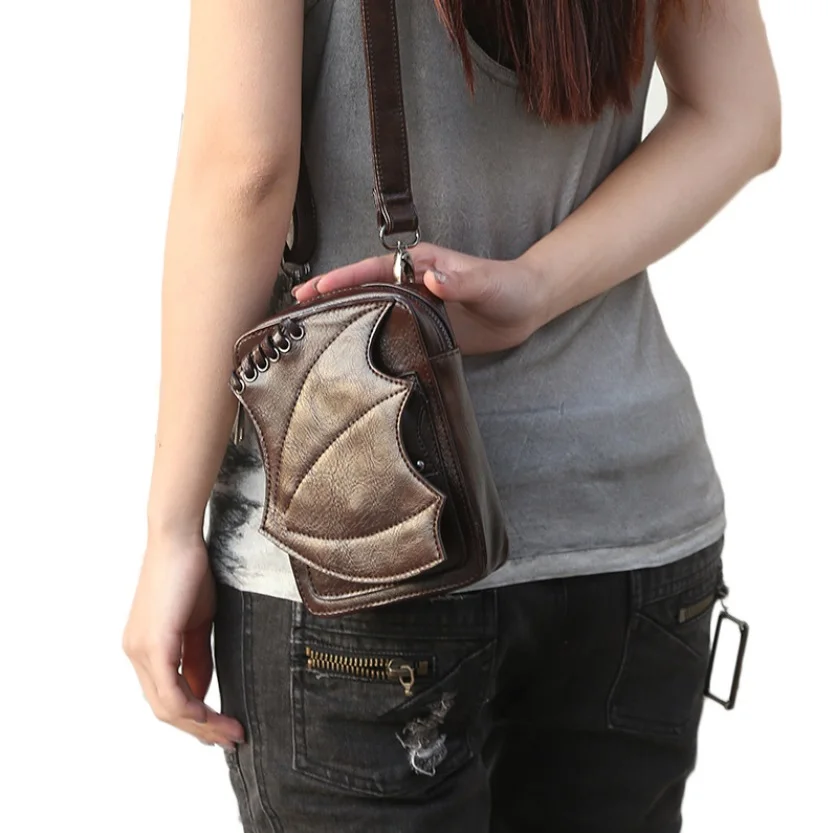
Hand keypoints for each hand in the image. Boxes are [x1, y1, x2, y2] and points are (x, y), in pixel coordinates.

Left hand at [123, 533, 243, 749]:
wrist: (178, 539)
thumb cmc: (190, 572)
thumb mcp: (198, 623)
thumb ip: (197, 657)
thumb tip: (202, 691)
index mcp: (144, 648)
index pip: (166, 696)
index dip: (194, 718)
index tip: (223, 727)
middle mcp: (135, 653)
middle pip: (164, 709)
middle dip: (199, 729)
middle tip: (230, 739)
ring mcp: (140, 651)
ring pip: (167, 707)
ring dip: (201, 725)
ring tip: (230, 732)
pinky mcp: (153, 644)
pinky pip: (171, 692)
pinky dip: (195, 709)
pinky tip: (215, 715)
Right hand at [292, 243, 548, 354]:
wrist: (526, 308)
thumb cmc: (506, 287)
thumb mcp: (483, 282)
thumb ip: (458, 281)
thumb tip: (431, 279)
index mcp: (419, 266)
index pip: (372, 271)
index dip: (342, 279)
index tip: (313, 289)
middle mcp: (412, 284)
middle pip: (363, 289)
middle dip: (331, 296)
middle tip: (295, 310)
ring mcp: (416, 307)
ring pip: (373, 310)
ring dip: (345, 316)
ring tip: (312, 331)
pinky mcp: (425, 328)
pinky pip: (392, 331)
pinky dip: (369, 337)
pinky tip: (352, 352)